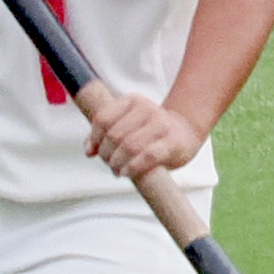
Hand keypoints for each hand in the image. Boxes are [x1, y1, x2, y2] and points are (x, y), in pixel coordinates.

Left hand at [85, 91, 202, 178]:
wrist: (184, 132)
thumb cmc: (150, 131)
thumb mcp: (127, 124)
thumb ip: (105, 134)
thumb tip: (88, 150)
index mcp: (132, 101)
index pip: (103, 118)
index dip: (94, 138)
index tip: (93, 152)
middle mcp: (147, 109)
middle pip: (114, 135)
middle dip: (106, 154)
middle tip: (109, 163)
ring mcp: (161, 125)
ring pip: (129, 146)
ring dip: (118, 163)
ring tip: (117, 169)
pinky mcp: (172, 143)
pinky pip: (147, 156)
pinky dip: (132, 167)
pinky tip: (127, 172)